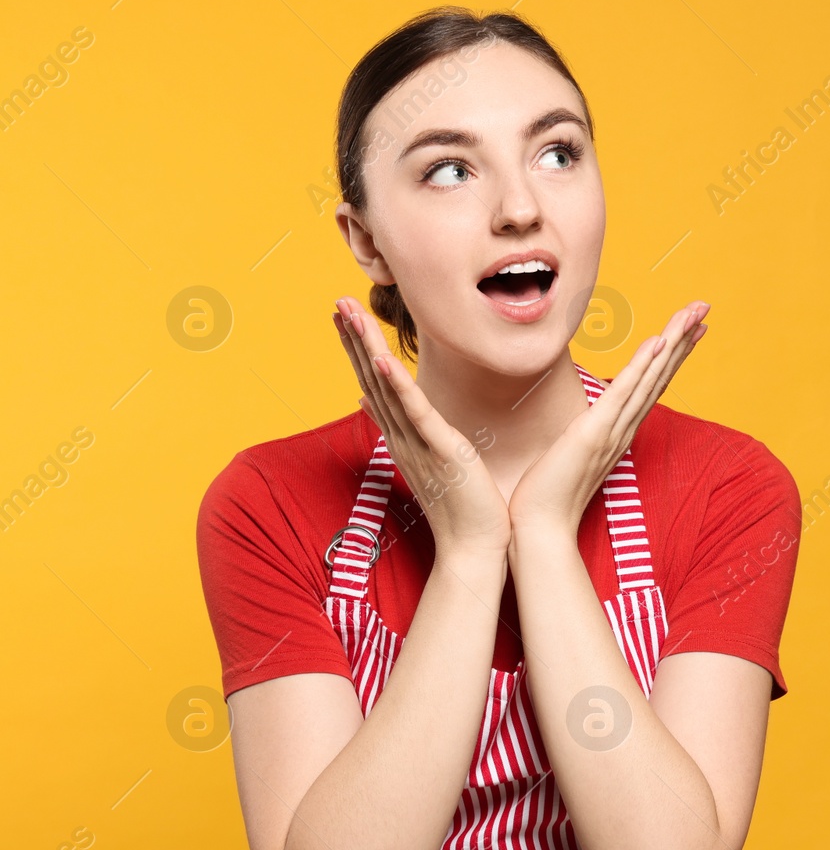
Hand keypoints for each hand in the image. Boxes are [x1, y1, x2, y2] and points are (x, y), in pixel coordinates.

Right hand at [333, 296, 511, 561]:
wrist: (474, 548)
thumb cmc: (462, 507)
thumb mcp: (429, 458)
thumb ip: (403, 428)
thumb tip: (370, 401)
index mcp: (403, 436)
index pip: (374, 383)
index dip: (358, 349)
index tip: (345, 315)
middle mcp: (402, 437)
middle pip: (371, 378)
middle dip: (354, 339)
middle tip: (337, 301)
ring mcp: (417, 443)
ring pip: (385, 387)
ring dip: (367, 350)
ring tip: (350, 314)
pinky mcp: (439, 451)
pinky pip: (415, 413)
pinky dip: (397, 386)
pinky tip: (382, 360)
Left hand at [507, 300, 709, 539]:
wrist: (539, 529)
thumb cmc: (547, 497)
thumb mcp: (567, 457)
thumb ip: (579, 439)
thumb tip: (577, 428)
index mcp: (617, 432)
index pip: (650, 385)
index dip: (671, 355)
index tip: (688, 329)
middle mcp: (623, 429)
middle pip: (660, 375)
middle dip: (683, 339)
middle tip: (704, 308)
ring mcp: (612, 431)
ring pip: (651, 378)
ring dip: (673, 343)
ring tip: (694, 314)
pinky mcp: (595, 433)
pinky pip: (625, 393)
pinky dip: (643, 366)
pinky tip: (658, 341)